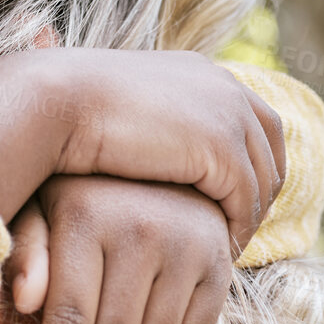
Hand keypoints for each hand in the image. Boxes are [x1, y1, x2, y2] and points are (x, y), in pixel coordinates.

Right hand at [48, 49, 286, 249]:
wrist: (54, 103)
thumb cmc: (67, 110)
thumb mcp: (121, 107)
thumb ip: (150, 120)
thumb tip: (154, 145)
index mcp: (200, 71)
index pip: (253, 118)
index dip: (252, 160)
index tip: (234, 198)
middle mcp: (223, 86)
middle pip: (269, 147)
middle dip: (261, 189)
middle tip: (238, 229)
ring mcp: (228, 116)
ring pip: (262, 179)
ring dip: (248, 217)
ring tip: (226, 249)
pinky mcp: (221, 150)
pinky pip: (245, 202)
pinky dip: (237, 230)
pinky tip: (217, 253)